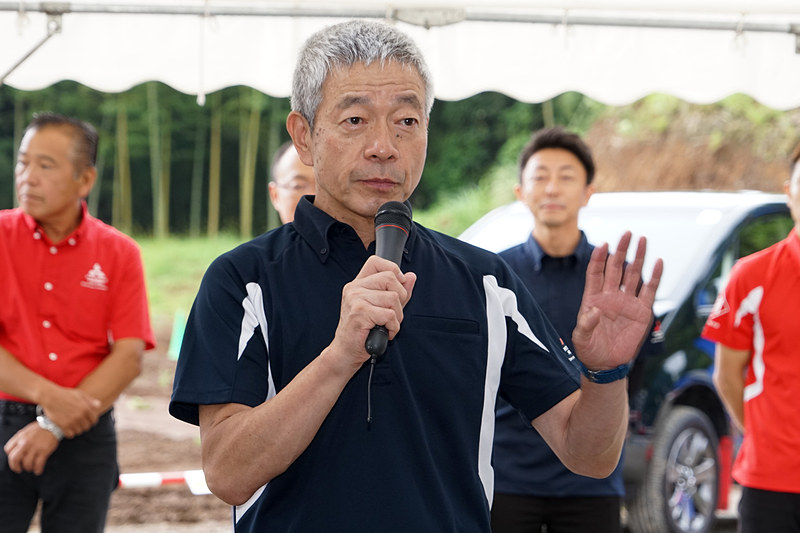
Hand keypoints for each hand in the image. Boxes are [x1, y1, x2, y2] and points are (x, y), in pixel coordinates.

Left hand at [3, 422, 58, 474]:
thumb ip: (19, 439)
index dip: (10, 456)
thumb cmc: (40, 428)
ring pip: (26, 464)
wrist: (54, 424)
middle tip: (18, 469)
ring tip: (31, 468)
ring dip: (28, 468)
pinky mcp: (44, 451)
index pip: (8, 450)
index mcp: (20, 437)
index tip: (14, 459)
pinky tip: (38, 470)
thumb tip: (14, 450)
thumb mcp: (26, 430)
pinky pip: (38, 464)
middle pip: (14, 459)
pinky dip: (38, 470)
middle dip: (15, 467)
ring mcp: (35, 448)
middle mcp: (25, 443)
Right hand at [38, 387, 101, 437]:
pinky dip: (70, 433)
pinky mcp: (63, 426)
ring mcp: (72, 421)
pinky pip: (71, 435)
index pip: (94, 420)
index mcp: (86, 408)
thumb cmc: (65, 394)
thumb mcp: (80, 394)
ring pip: (79, 431)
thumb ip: (90, 400)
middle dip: (84, 425)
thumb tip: (98, 406)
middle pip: (87, 427)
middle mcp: (80, 416)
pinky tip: (67, 428)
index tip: (88, 421)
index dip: (92, 421)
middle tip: (79, 423)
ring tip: (73, 425)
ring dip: (77, 429)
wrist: (50, 397)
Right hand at [327, 256, 416, 370]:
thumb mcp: (382, 307)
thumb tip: (411, 276)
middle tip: (394, 313)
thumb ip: (397, 292)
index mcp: (358, 283)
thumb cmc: (363, 331)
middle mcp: (354, 288)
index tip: (398, 285)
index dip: (393, 270)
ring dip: (397, 317)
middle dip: (400, 298)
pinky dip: (393, 327)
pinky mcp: (360, 312)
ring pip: (393, 298)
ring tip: (387, 325)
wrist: (346, 352)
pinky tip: (385, 333)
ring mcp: (355, 298)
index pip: (376, 261)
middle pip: (390, 278)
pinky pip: (389, 314)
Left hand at [572, 231, 662, 370]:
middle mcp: (611, 296)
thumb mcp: (581, 338)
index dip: (599, 259)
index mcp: (593, 298)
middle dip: (621, 250)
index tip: (604, 245)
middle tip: (626, 234)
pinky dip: (654, 277)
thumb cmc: (589, 349)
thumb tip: (594, 311)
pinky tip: (658, 262)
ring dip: (638, 258)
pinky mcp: (641, 312)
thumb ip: (585, 324)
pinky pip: (649, 291)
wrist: (606, 365)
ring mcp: (627, 302)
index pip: (596, 273)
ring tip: (643, 240)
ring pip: (633, 275)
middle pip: (616, 268)